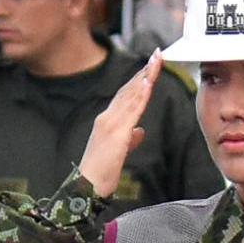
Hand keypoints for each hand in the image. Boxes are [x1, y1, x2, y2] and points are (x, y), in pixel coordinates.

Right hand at [75, 57, 162, 197]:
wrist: (86, 188)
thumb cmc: (100, 173)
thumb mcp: (118, 152)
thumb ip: (129, 139)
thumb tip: (140, 131)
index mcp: (107, 121)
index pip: (126, 95)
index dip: (139, 79)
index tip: (150, 66)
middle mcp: (107, 117)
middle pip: (129, 89)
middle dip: (144, 71)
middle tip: (157, 54)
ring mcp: (110, 123)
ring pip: (132, 95)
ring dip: (145, 76)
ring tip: (156, 61)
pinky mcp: (116, 132)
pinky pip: (132, 109)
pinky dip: (141, 94)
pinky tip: (149, 82)